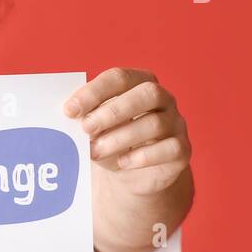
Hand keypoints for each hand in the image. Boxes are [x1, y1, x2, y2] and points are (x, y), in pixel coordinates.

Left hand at [63, 67, 191, 195]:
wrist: (133, 173)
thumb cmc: (110, 140)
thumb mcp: (95, 127)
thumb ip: (86, 117)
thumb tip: (71, 115)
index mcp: (138, 83)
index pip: (119, 77)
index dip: (94, 92)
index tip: (69, 110)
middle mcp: (162, 99)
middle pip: (148, 93)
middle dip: (113, 111)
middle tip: (86, 128)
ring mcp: (176, 123)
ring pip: (155, 123)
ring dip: (121, 137)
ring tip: (96, 151)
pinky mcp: (182, 150)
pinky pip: (170, 148)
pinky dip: (143, 156)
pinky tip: (123, 162)